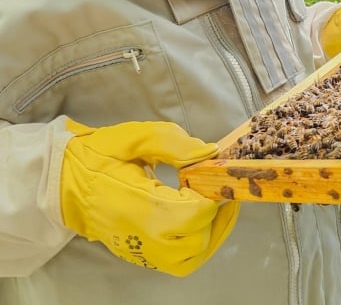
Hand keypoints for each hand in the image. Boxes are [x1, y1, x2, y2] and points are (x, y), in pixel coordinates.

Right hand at [60, 120, 238, 275]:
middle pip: (194, 242)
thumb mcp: (133, 137)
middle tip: (216, 190)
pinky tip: (198, 221)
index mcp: (137, 203)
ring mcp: (138, 250)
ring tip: (215, 207)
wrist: (64, 182)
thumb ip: (172, 142)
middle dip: (215, 216)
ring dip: (210, 235)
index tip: (209, 176)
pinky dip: (195, 247)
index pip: (189, 215)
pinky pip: (176, 264)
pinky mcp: (138, 256)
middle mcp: (140, 235)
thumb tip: (207, 152)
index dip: (209, 197)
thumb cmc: (98, 156)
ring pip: (189, 259)